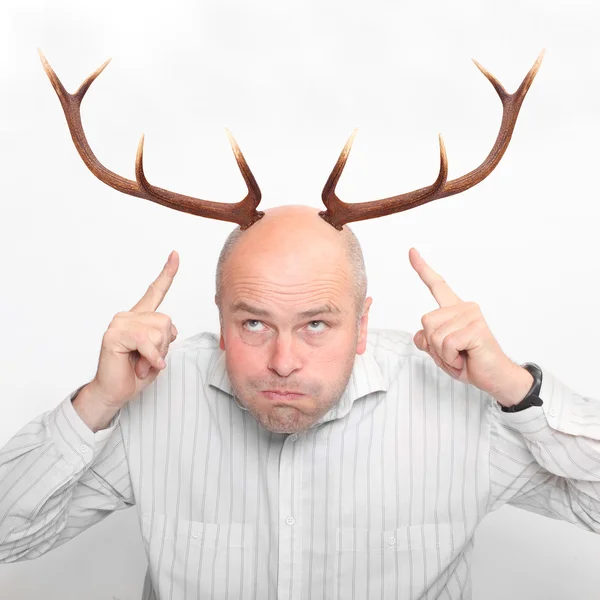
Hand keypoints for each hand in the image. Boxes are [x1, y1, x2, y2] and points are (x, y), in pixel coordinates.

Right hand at [88, 251, 179, 408]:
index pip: (156, 291)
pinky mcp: (114, 335)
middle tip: (148, 359)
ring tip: (141, 362)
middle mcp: (128, 316)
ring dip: (156, 353)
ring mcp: (119, 323)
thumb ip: (165, 335)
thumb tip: (169, 328)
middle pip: (166, 322)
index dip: (167, 273)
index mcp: (140, 317)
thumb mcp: (159, 352)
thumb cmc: (136, 373)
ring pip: (159, 331)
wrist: (115, 393)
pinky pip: (146, 341)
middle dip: (164, 346)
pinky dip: (151, 358)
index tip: (175, 254)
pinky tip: (143, 366)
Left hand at [409, 248, 531, 404]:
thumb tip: (419, 335)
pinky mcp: (475, 327)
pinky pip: (446, 344)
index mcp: (454, 311)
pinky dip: (451, 358)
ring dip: (444, 354)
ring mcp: (471, 315)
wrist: (495, 378)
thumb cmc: (470, 363)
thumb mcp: (441, 353)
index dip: (422, 269)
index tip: (411, 252)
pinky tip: (466, 358)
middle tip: (455, 353)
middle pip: (426, 322)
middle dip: (434, 346)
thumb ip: (428, 342)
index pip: (437, 285)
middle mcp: (463, 308)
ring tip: (462, 356)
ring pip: (434, 335)